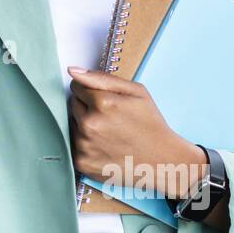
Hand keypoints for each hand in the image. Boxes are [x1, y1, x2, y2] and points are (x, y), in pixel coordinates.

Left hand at [66, 66, 207, 199]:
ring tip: (107, 133)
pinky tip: (102, 146)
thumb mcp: (136, 92)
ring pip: (71, 123)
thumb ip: (101, 78)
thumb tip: (72, 70)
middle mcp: (89, 124)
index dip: (91, 92)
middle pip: (72, 104)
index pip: (76, 86)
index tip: (105, 101)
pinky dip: (83, 143)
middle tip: (109, 118)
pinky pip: (72, 143)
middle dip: (86, 107)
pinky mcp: (81, 162)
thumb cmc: (150, 124)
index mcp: (102, 103)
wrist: (162, 161)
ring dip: (83, 125)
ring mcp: (84, 145)